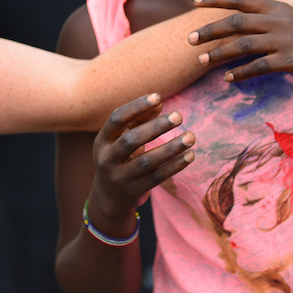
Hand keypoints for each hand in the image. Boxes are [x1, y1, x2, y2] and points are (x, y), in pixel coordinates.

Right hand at [87, 94, 194, 224]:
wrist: (109, 196)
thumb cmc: (121, 156)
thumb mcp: (123, 137)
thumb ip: (140, 119)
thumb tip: (159, 101)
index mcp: (102, 140)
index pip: (117, 119)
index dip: (136, 107)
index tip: (158, 96)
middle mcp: (107, 159)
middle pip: (131, 140)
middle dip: (156, 127)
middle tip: (179, 116)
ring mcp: (120, 177)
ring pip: (146, 162)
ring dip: (171, 148)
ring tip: (190, 137)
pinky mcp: (135, 191)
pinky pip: (157, 177)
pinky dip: (174, 166)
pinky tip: (190, 155)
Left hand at [189, 0, 292, 82]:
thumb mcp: (290, 19)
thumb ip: (266, 17)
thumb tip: (237, 19)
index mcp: (276, 7)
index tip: (194, 0)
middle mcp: (278, 19)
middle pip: (236, 21)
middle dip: (210, 29)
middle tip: (190, 38)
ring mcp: (285, 39)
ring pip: (243, 45)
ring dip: (219, 53)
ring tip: (202, 60)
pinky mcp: (291, 60)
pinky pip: (259, 66)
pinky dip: (240, 72)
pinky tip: (227, 78)